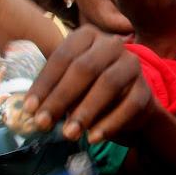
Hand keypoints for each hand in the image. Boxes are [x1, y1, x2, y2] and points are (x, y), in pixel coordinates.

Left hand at [23, 25, 155, 144]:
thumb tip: (30, 112)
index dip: (45, 84)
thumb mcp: (70, 84)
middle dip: (61, 98)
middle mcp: (111, 44)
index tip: (29, 109)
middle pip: (84, 69)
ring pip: (108, 84)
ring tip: (68, 134)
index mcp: (87, 36)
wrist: (130, 106)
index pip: (62, 57)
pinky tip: (93, 138)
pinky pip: (128, 105)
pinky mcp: (145, 89)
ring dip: (86, 111)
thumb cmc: (90, 91)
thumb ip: (53, 90)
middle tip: (44, 123)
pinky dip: (109, 124)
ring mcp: (131, 65)